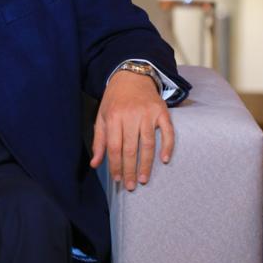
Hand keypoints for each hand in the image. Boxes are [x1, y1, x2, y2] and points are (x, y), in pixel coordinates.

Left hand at [89, 69, 173, 190]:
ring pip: (147, 144)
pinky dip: (167, 146)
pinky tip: (164, 160)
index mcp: (113, 117)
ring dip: (146, 164)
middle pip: (130, 148)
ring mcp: (148, 113)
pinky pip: (168, 132)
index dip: (115, 165)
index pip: (114, 147)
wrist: (132, 76)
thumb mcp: (102, 116)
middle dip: (130, 170)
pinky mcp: (162, 111)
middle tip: (131, 186)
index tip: (117, 179)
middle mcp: (130, 115)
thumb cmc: (115, 100)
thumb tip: (95, 164)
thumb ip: (99, 140)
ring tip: (144, 179)